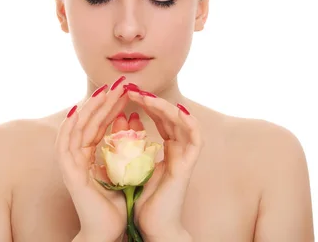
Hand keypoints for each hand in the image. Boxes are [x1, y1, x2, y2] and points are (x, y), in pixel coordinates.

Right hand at [55, 76, 131, 241]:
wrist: (107, 231)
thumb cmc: (116, 204)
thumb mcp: (123, 168)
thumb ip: (123, 146)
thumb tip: (131, 121)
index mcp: (87, 156)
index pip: (97, 123)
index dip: (109, 105)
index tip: (123, 90)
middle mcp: (76, 156)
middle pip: (86, 120)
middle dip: (101, 100)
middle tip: (116, 83)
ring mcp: (69, 163)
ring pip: (75, 126)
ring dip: (89, 107)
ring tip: (105, 90)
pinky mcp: (68, 170)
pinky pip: (66, 142)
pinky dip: (72, 124)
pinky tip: (81, 108)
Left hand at [125, 89, 202, 240]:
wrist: (153, 227)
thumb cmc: (142, 202)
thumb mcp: (132, 166)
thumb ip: (131, 147)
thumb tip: (122, 125)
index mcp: (168, 151)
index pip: (161, 119)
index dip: (147, 105)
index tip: (128, 95)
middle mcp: (179, 151)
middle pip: (171, 116)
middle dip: (152, 100)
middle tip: (133, 90)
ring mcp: (185, 157)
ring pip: (183, 121)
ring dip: (165, 106)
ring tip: (145, 96)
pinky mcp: (188, 164)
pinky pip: (195, 137)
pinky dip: (188, 121)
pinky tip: (175, 109)